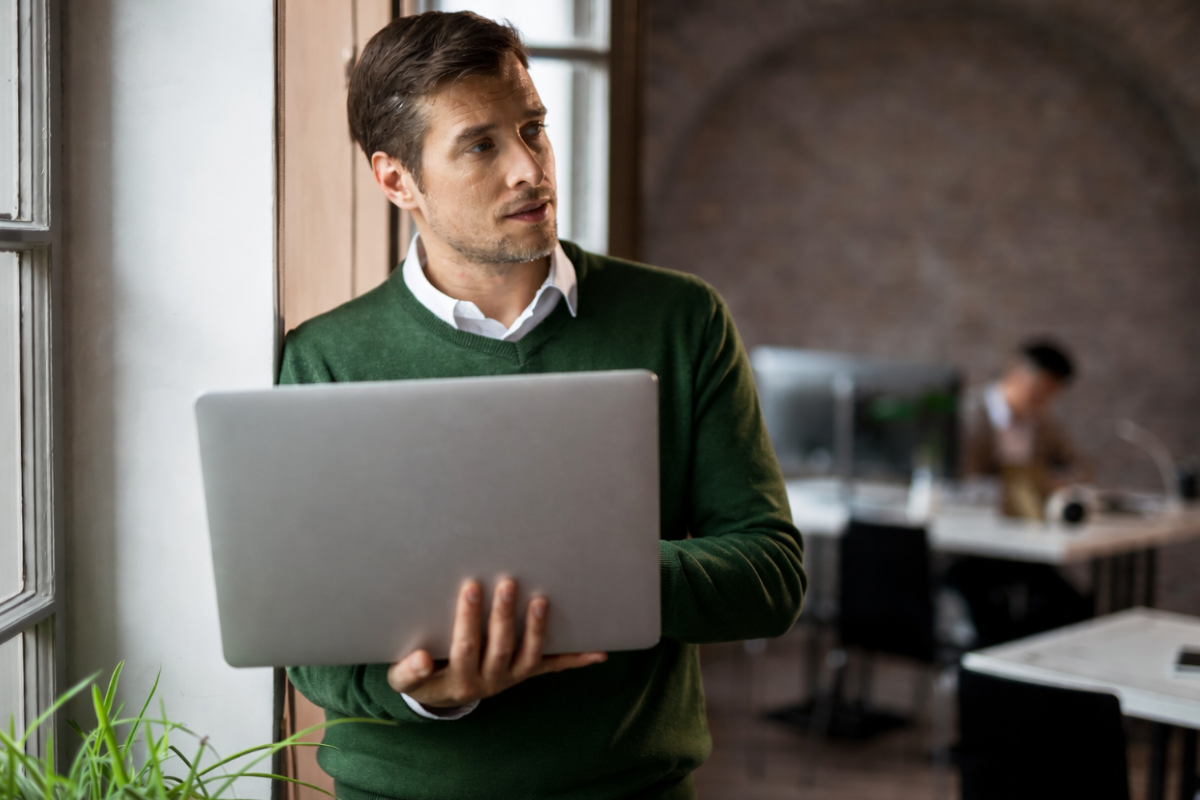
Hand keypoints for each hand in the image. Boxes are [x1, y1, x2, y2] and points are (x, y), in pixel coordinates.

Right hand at [387, 578, 606, 707]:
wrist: (440, 695)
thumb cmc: (422, 676)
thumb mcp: (406, 679)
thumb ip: (410, 670)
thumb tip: (420, 658)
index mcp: (459, 680)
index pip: (465, 647)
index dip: (469, 619)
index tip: (471, 587)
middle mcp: (489, 681)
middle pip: (500, 648)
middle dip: (504, 616)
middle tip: (507, 582)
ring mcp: (511, 677)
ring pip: (529, 657)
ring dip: (537, 630)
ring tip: (541, 600)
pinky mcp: (526, 673)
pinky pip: (552, 668)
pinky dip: (576, 660)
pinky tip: (599, 652)